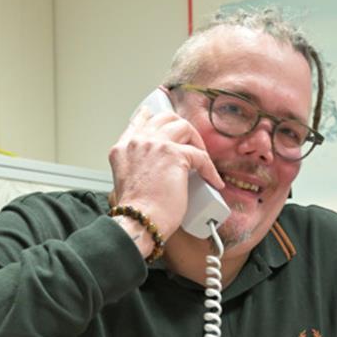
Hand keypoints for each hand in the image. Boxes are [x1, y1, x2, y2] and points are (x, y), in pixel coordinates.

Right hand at [108, 104, 223, 239]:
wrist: (139, 221)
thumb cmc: (136, 212)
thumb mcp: (127, 183)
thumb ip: (138, 167)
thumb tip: (157, 169)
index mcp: (123, 149)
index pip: (138, 122)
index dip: (151, 117)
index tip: (156, 115)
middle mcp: (137, 142)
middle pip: (164, 118)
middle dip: (181, 128)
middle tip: (191, 143)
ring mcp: (155, 145)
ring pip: (184, 127)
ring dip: (197, 142)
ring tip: (202, 161)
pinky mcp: (175, 155)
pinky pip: (201, 156)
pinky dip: (210, 170)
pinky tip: (213, 181)